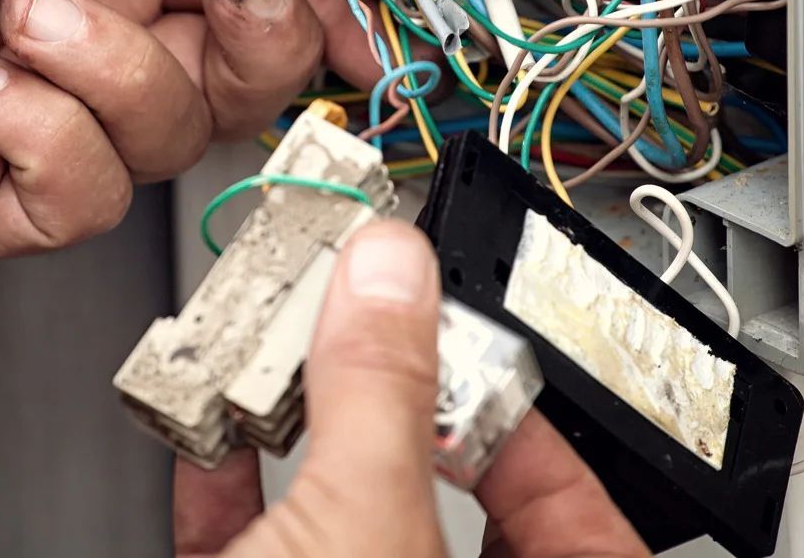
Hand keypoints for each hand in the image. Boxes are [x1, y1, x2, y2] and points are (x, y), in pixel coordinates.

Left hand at [0, 0, 376, 263]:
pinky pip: (84, 193)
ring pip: (169, 134)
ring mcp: (48, 112)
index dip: (313, 3)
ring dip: (102, 72)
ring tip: (11, 25)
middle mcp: (92, 26)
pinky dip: (36, 137)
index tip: (356, 27)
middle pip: (238, 70)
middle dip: (250, 40)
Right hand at [173, 222, 649, 557]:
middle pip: (465, 495)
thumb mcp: (355, 523)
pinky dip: (238, 482)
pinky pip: (273, 537)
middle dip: (403, 403)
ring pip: (357, 508)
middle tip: (372, 340)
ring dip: (305, 425)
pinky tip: (213, 433)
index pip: (591, 510)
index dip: (536, 416)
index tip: (470, 347)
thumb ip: (379, 392)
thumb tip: (390, 272)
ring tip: (279, 358)